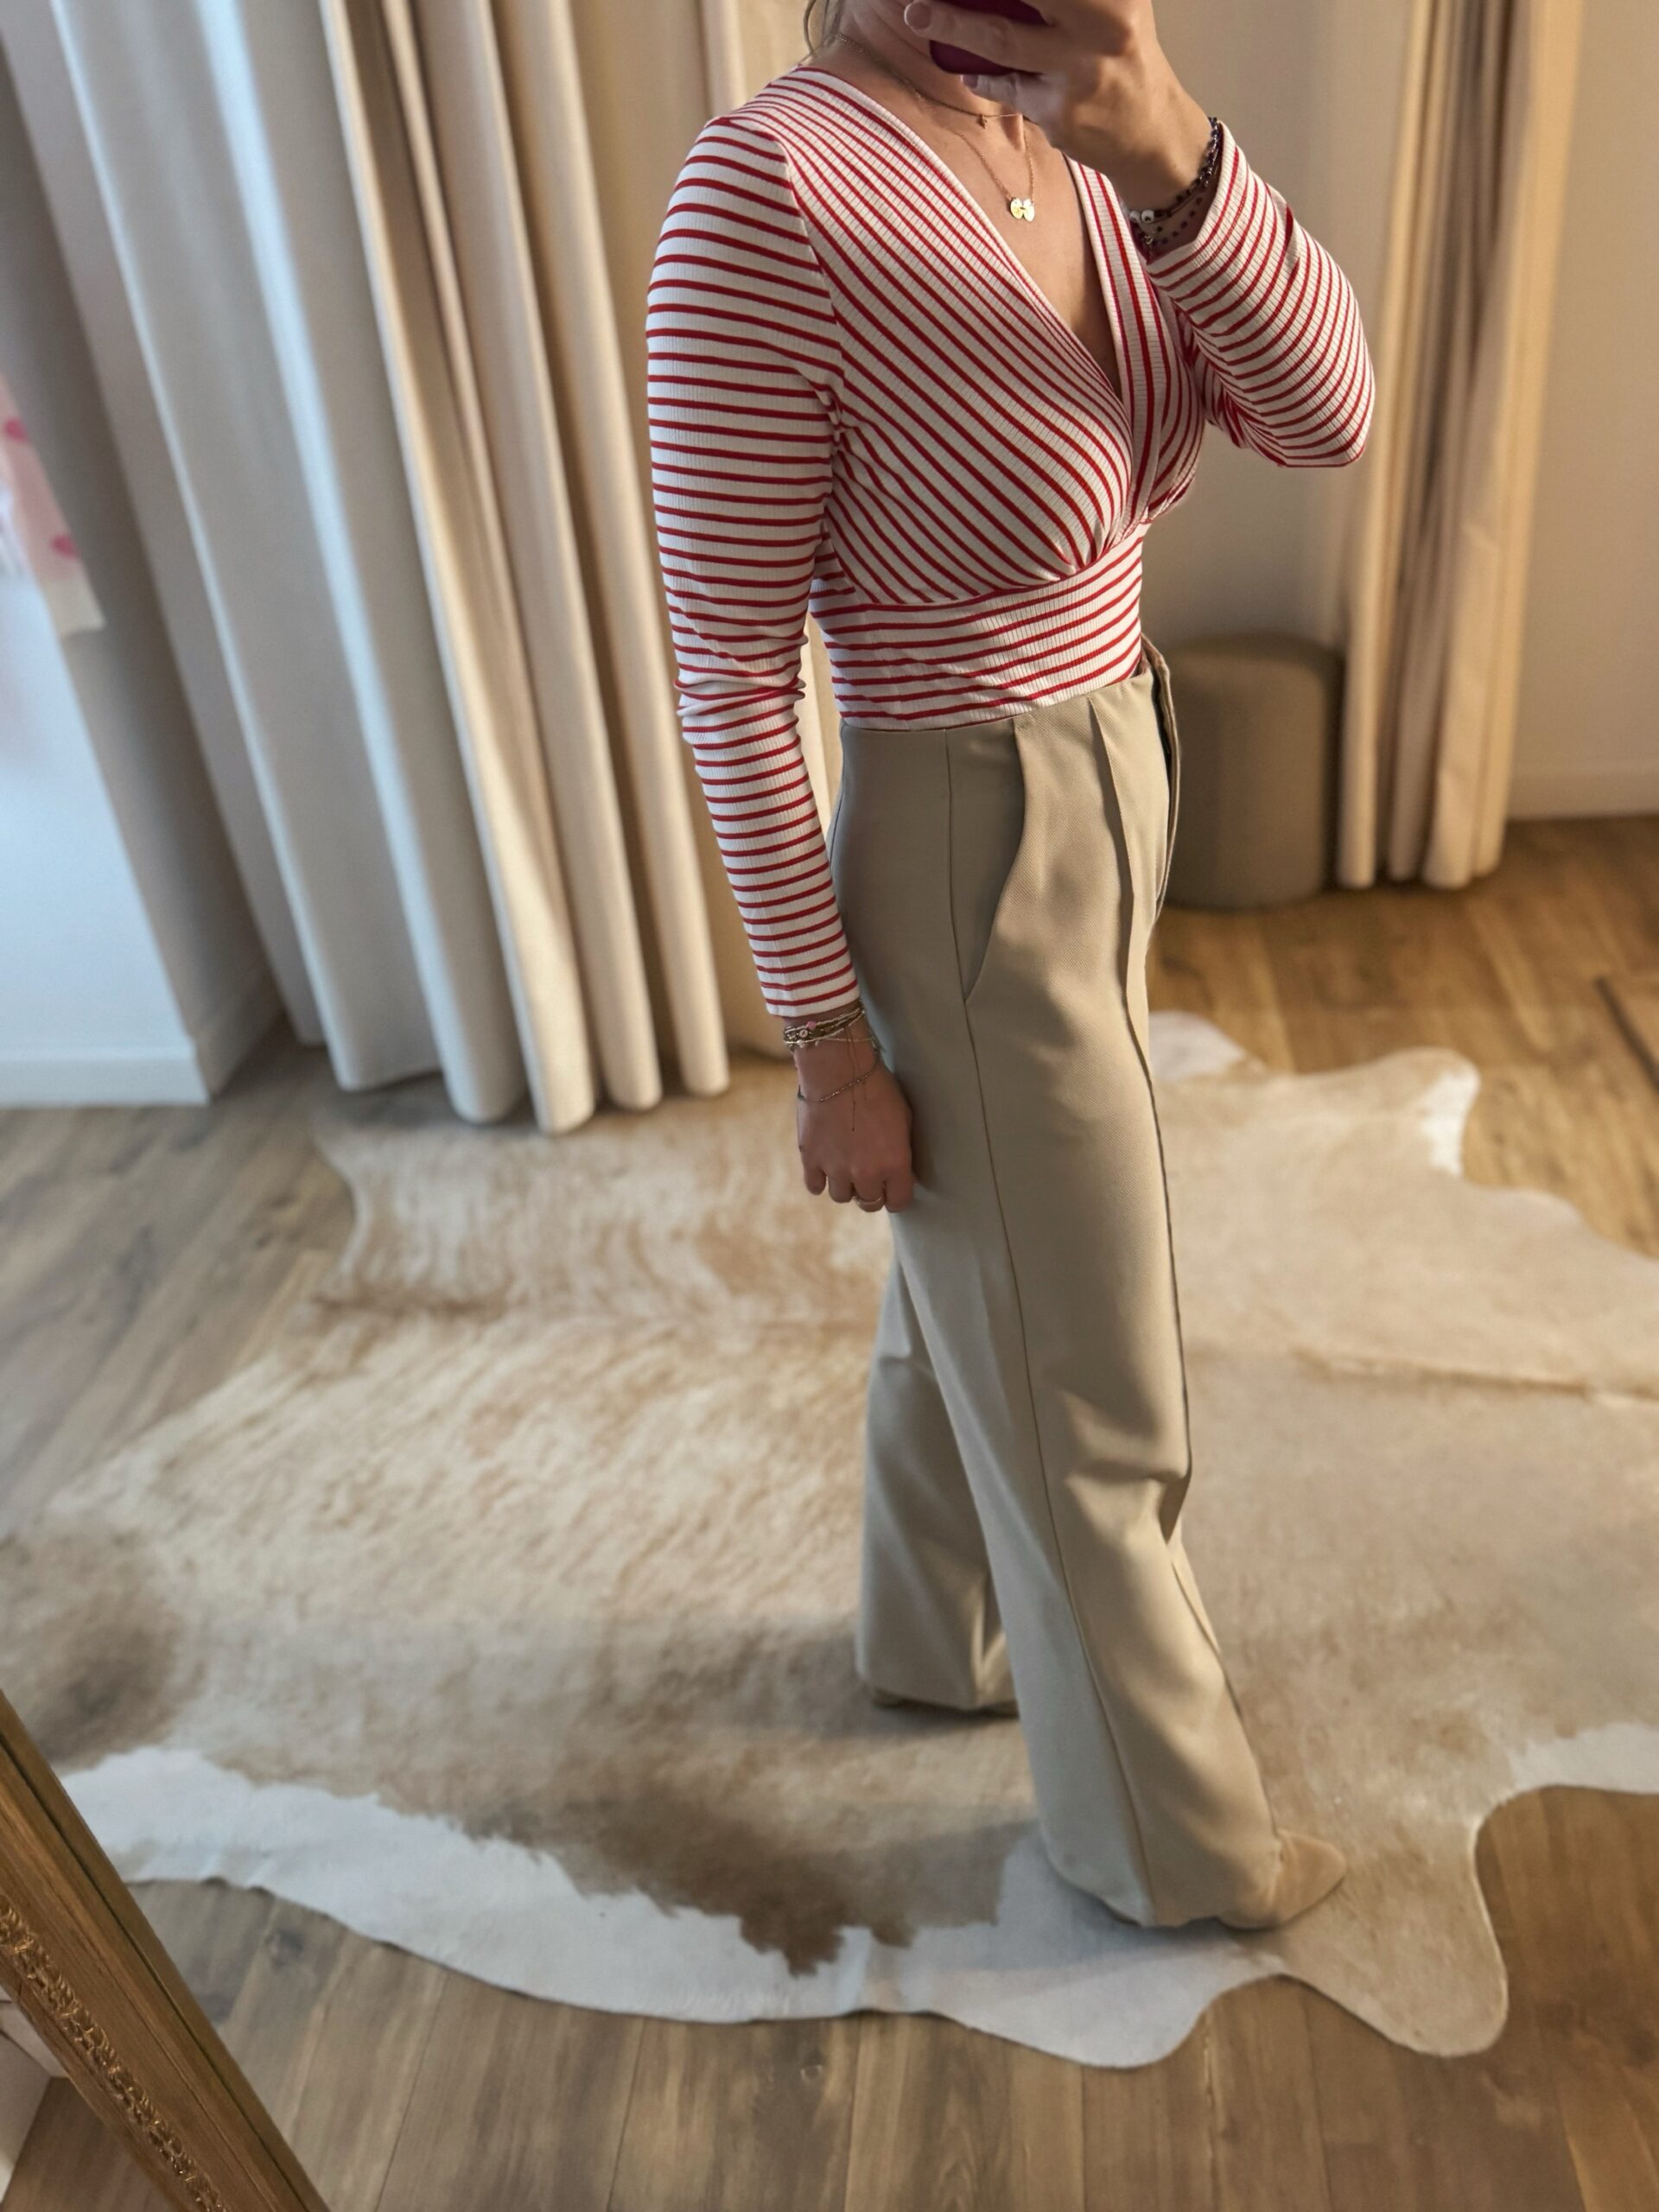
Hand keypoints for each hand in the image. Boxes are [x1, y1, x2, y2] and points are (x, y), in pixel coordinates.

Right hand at [793, 1029, 915, 1211]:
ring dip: (845, 1185)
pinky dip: (820, 1179)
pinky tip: (825, 1165)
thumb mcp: (904, 1118)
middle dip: (871, 1190)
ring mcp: (835, 1168)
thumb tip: (900, 1169)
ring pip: (841, 1197)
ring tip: (846, 1166)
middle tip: (869, 1175)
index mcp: (894, 1163)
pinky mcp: (811, 1160)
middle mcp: (865, 1172)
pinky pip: (815, 1187)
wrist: (838, 1068)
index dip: (896, 1195)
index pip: (899, 1201)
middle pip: (869, 1203)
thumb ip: (901, 1150)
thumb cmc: (877, 1087)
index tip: (893, 1188)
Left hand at [888, 0, 1212, 208]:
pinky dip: (984, 78)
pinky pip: (1007, 87)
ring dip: (953, 25)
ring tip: (919, 14)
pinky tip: (972, 72)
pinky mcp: (1060, 113)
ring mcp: (1080, 72)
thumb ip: (1065, 0)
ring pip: (1002, 40)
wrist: (1151, 133)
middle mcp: (1104, 25)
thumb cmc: (1121, 57)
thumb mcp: (1110, 9)